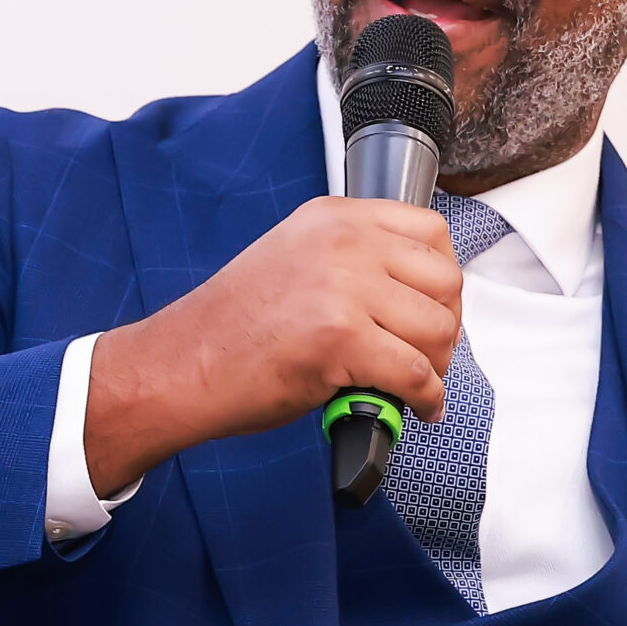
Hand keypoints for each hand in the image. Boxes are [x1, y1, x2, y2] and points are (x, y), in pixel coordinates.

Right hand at [84, 197, 462, 496]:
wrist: (180, 365)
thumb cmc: (234, 327)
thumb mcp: (298, 259)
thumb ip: (356, 260)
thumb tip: (420, 296)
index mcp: (335, 218)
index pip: (431, 231)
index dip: (443, 278)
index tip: (435, 307)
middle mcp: (344, 242)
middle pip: (445, 281)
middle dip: (446, 327)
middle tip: (428, 354)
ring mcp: (342, 288)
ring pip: (438, 329)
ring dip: (436, 365)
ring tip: (414, 381)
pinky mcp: (340, 340)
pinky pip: (416, 374)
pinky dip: (426, 399)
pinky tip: (416, 407)